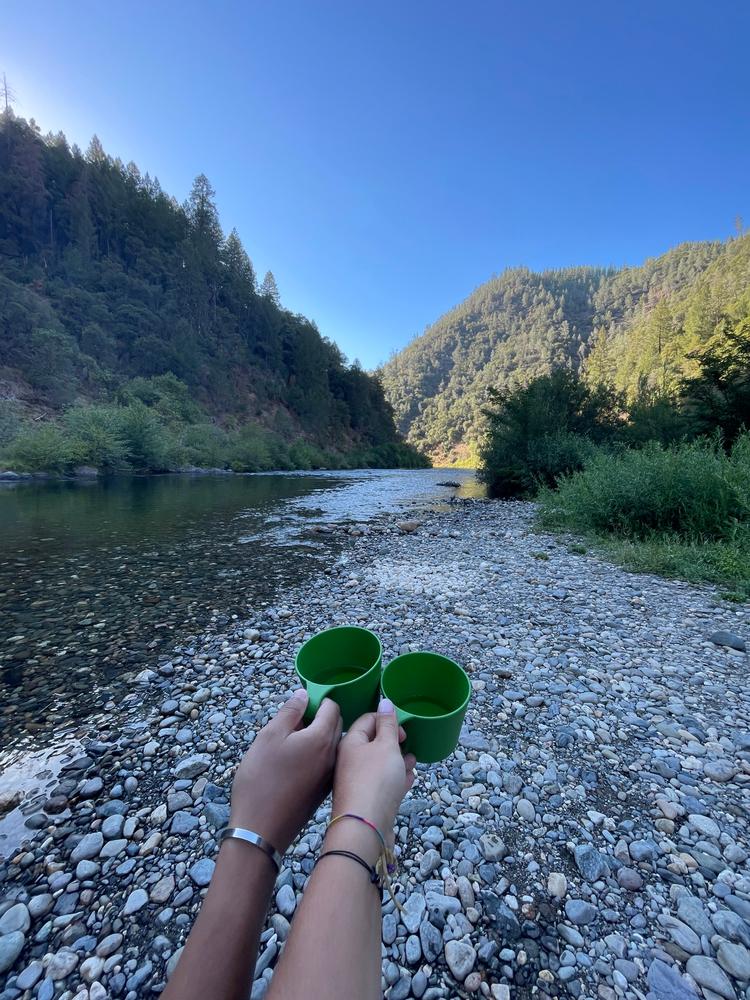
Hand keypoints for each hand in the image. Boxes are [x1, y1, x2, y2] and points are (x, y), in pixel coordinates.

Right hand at [229, 689, 341, 853]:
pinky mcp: (323, 792)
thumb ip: (290, 711)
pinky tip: (295, 763)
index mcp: (322, 739)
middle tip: (294, 721)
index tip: (299, 704)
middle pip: (336, 725)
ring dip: (317, 736)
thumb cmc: (261, 780)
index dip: (317, 700)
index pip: (332, 707)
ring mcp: (330, 776)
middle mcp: (333, 756)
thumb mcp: (269, 736)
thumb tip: (304, 694)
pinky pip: (326, 763)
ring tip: (291, 742)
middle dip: (320, 716)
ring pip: (331, 745)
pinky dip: (316, 755)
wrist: (261, 830)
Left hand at [332, 698, 416, 837]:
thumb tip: (385, 701)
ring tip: (411, 760)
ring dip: (396, 760)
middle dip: (392, 741)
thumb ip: (388, 724)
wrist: (365, 827)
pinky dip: (394, 779)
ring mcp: (357, 782)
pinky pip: (381, 784)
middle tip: (407, 742)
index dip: (387, 719)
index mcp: (350, 742)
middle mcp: (349, 760)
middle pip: (373, 743)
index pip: (367, 719)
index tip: (403, 728)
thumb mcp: (386, 746)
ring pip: (378, 764)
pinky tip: (407, 780)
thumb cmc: (375, 781)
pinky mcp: (366, 800)